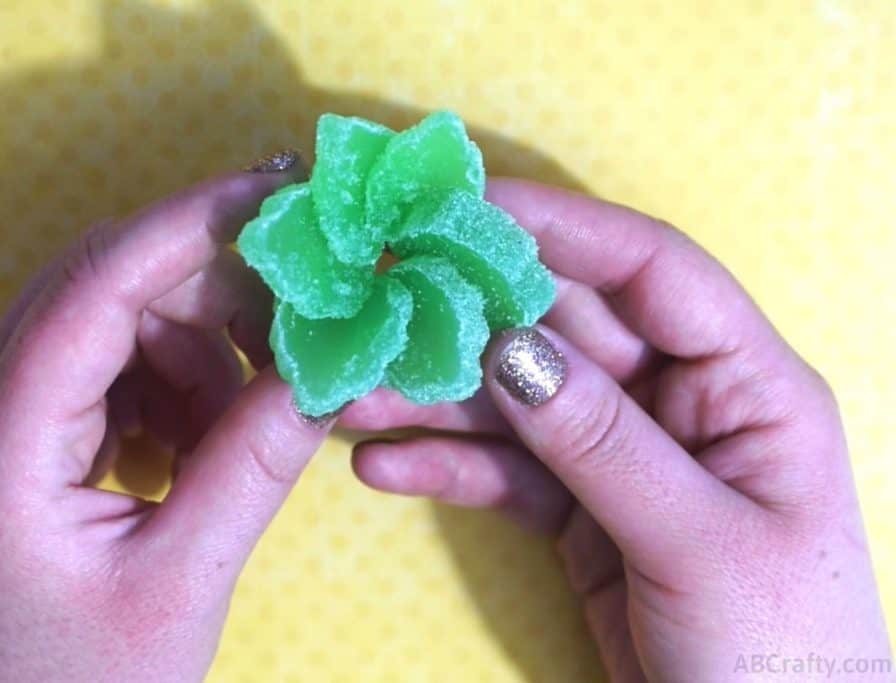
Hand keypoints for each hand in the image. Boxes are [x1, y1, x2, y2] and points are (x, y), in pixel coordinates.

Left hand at [0, 165, 334, 681]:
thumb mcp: (183, 577)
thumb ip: (257, 461)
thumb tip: (331, 367)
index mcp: (3, 440)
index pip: (97, 284)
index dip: (191, 225)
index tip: (280, 196)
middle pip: (106, 284)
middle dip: (210, 283)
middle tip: (301, 309)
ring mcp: (11, 418)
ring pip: (120, 320)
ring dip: (202, 343)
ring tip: (253, 409)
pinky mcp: (41, 436)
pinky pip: (123, 366)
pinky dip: (182, 381)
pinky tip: (209, 438)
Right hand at [341, 179, 891, 680]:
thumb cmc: (775, 649)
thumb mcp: (696, 539)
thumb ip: (602, 440)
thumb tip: (511, 346)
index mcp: (745, 382)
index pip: (650, 271)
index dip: (562, 229)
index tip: (468, 208)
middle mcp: (678, 401)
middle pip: (564, 330)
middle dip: (471, 314)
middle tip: (379, 294)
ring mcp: (622, 453)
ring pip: (519, 400)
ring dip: (437, 397)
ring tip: (351, 393)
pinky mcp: (578, 508)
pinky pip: (506, 471)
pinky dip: (447, 466)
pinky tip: (383, 466)